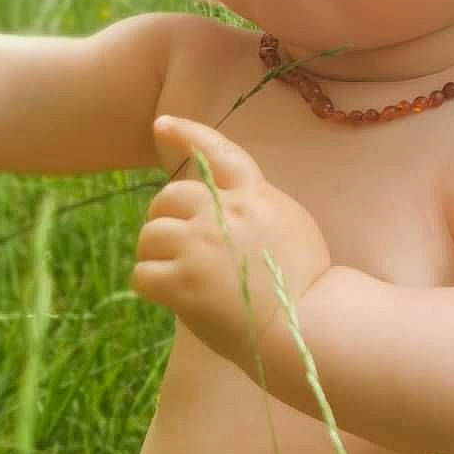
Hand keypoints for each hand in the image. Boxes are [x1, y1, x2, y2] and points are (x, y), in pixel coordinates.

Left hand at [134, 115, 332, 369]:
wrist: (310, 329)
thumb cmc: (308, 288)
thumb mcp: (292, 226)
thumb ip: (257, 208)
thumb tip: (226, 202)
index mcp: (254, 197)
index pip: (217, 152)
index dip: (188, 134)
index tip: (162, 124)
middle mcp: (224, 213)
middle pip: (169, 197)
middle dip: (164, 217)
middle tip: (174, 245)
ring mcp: (201, 247)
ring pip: (151, 235)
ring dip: (154, 254)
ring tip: (173, 275)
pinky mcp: (184, 283)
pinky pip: (143, 274)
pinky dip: (150, 286)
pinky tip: (168, 297)